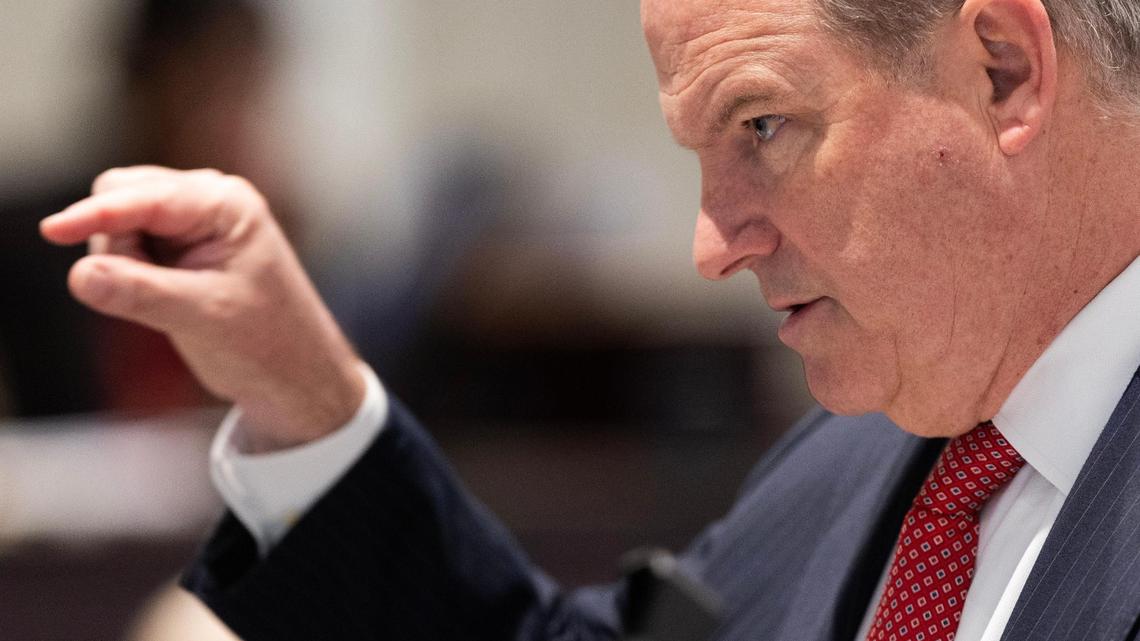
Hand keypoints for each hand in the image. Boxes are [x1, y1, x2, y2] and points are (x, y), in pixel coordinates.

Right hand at [41, 166, 366, 451]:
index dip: (97, 215)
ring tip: (170, 300)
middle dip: (115, 240)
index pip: (145, 197)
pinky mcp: (179, 248)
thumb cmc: (267, 342)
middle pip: (124, 197)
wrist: (294, 375)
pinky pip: (128, 246)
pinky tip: (163, 298)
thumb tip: (82, 274)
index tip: (53, 231)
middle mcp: (209, 201)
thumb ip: (141, 294)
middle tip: (147, 291)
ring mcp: (193, 222)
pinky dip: (128, 270)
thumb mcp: (204, 317)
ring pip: (120, 223)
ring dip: (124, 260)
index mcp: (227, 204)